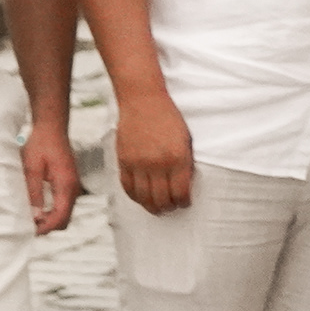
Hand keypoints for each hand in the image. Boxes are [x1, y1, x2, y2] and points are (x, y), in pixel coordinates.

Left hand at [22, 128, 79, 235]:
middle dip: (49, 227)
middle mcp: (73, 188)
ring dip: (51, 219)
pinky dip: (53, 211)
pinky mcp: (69, 183)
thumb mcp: (32, 169)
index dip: (46, 228)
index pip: (60, 217)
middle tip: (29, 227)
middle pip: (65, 219)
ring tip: (31, 219)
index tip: (30, 232)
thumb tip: (35, 216)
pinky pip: (64, 204)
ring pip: (65, 213)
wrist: (52, 129)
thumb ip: (34, 193)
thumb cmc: (41, 145)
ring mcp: (73, 186)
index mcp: (66, 186)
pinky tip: (39, 209)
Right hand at [114, 90, 194, 214]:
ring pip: (144, 197)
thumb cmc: (169, 118)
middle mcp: (158, 163)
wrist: (144, 101)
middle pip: (162, 198)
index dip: (184, 202)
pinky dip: (135, 197)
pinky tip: (141, 198)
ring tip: (157, 208)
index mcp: (177, 157)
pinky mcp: (124, 161)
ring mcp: (139, 163)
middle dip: (168, 207)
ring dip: (152, 207)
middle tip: (171, 208)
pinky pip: (128, 187)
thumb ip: (185, 162)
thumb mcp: (185, 139)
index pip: (181, 191)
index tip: (185, 203)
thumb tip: (184, 185)